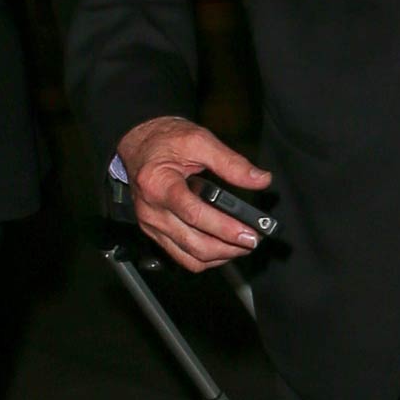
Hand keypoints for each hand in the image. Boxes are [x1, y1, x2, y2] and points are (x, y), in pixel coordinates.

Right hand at [117, 116, 272, 271]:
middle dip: (229, 248)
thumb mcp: (200, 140)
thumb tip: (260, 180)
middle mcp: (152, 211)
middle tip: (254, 240)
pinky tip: (223, 248)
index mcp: (159, 185)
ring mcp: (151, 226)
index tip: (250, 233)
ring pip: (190, 257)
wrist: (139, 146)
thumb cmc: (165, 141)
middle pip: (195, 244)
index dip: (225, 227)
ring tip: (243, 245)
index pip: (194, 214)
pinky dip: (206, 258)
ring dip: (221, 256)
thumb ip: (231, 162)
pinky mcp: (155, 233)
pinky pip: (183, 257)